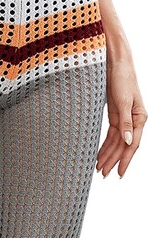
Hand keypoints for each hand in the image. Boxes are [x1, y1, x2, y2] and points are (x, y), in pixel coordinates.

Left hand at [96, 52, 146, 177]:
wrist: (115, 63)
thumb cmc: (122, 78)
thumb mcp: (123, 100)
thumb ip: (125, 122)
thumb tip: (128, 141)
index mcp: (139, 118)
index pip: (132, 145)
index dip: (125, 160)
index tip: (119, 173)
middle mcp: (133, 121)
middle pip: (123, 146)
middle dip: (113, 161)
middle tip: (103, 174)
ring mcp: (123, 119)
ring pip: (116, 143)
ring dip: (108, 155)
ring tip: (99, 168)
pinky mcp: (115, 115)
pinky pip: (110, 135)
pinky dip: (104, 145)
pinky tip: (99, 154)